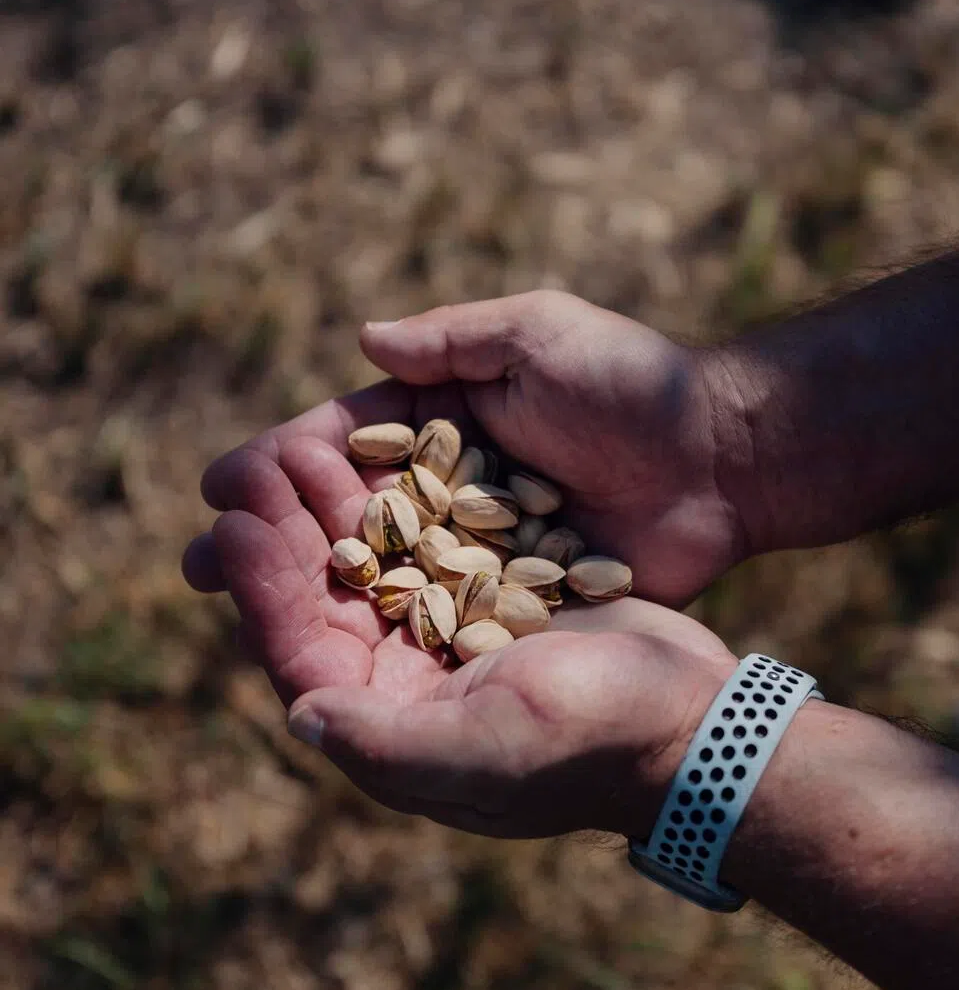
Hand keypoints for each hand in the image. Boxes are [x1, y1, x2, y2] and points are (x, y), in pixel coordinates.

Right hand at [185, 291, 757, 606]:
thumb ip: (453, 341)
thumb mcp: (538, 335)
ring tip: (242, 610)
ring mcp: (483, 544)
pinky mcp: (518, 593)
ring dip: (314, 588)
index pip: (348, 439)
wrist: (722, 457)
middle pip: (349, 511)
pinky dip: (389, 626)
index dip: (285, 461)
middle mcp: (455, 484)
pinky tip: (332, 654)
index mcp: (448, 418)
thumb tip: (363, 338)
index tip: (225, 485)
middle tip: (205, 559)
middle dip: (279, 532)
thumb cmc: (632, 384)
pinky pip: (442, 610)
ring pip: (383, 568)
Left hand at [207, 498, 735, 838]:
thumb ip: (387, 743)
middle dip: (284, 532)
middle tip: (246, 469)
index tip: (232, 526)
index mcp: (396, 721)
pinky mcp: (490, 591)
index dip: (261, 589)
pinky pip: (425, 534)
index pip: (304, 652)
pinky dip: (397, 495)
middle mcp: (411, 678)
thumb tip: (298, 713)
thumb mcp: (490, 749)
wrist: (694, 711)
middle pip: (326, 597)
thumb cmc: (596, 737)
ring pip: (370, 559)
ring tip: (296, 446)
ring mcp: (450, 630)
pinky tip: (377, 450)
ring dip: (332, 505)